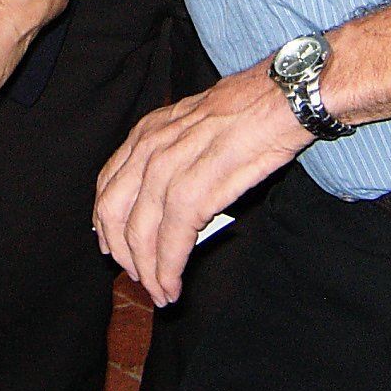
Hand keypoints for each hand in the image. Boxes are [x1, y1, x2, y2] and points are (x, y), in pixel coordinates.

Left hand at [93, 64, 309, 305]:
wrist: (284, 98)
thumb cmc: (250, 111)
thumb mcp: (194, 124)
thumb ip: (173, 155)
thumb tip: (169, 200)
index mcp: (147, 133)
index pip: (108, 185)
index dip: (107, 224)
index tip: (114, 248)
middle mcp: (149, 149)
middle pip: (113, 212)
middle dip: (123, 253)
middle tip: (138, 277)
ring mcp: (169, 169)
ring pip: (140, 232)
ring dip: (147, 271)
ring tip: (160, 293)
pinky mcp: (196, 190)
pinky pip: (172, 240)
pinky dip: (168, 269)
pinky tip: (172, 285)